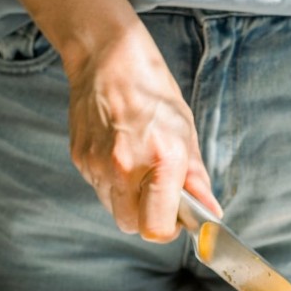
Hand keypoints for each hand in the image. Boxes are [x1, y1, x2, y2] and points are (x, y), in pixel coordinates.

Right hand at [64, 22, 220, 240]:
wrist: (109, 60)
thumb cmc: (152, 92)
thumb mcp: (185, 133)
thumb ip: (196, 180)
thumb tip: (211, 212)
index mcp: (161, 160)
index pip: (157, 228)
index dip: (168, 230)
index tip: (176, 220)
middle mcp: (125, 167)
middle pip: (132, 226)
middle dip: (147, 219)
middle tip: (159, 197)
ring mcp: (97, 165)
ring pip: (114, 209)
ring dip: (129, 201)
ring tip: (140, 168)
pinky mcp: (80, 160)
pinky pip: (99, 189)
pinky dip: (113, 183)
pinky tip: (121, 155)